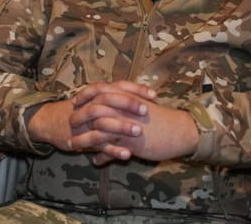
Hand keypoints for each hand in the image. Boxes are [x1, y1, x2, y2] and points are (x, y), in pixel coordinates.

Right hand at [27, 81, 154, 159]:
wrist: (50, 122)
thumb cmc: (78, 109)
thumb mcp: (94, 99)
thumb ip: (115, 98)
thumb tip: (140, 97)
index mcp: (97, 93)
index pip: (118, 85)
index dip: (136, 89)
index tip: (153, 95)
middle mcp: (91, 104)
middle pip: (109, 99)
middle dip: (128, 103)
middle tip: (146, 110)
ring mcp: (85, 122)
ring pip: (104, 122)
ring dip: (122, 126)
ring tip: (139, 131)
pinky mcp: (81, 139)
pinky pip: (98, 144)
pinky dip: (113, 150)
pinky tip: (127, 155)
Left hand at [69, 81, 198, 164]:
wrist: (181, 130)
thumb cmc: (163, 120)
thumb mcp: (143, 109)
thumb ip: (128, 108)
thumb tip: (118, 109)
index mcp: (127, 97)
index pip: (100, 90)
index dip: (85, 95)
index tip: (75, 101)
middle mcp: (123, 109)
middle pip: (94, 109)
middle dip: (79, 117)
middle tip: (69, 122)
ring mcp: (126, 125)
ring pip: (97, 130)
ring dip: (84, 139)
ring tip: (73, 145)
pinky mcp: (130, 141)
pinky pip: (110, 148)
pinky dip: (101, 155)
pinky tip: (95, 161)